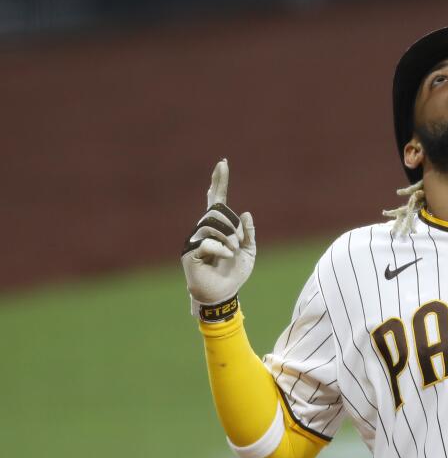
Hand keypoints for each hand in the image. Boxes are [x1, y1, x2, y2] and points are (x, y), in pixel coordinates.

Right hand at [181, 159, 255, 314]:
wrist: (223, 294)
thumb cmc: (234, 273)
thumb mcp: (249, 252)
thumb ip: (248, 233)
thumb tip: (246, 213)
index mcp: (218, 227)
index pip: (217, 200)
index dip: (219, 182)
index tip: (223, 163)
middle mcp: (203, 229)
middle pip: (217, 212)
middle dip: (232, 226)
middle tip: (237, 244)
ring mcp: (194, 240)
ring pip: (211, 225)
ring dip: (228, 238)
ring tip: (232, 252)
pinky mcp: (189, 253)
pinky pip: (206, 242)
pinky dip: (221, 249)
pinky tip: (225, 256)